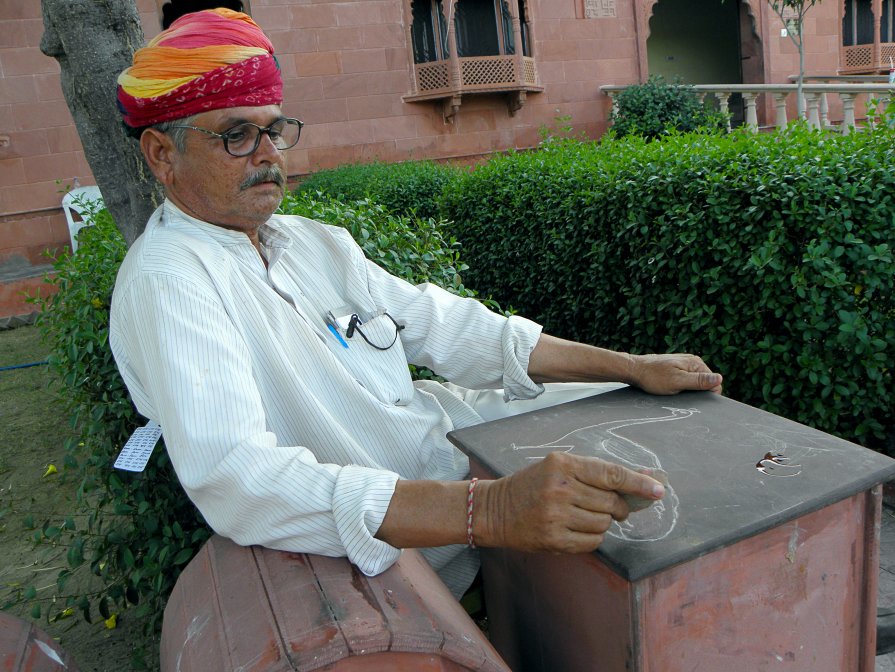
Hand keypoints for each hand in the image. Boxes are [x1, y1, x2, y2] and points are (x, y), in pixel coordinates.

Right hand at [474, 452, 664, 553]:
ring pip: (603, 524)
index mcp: (564, 465)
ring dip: (601, 522)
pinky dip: (591, 538)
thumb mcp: (560, 468)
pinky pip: (592, 542)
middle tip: (610, 506)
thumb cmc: (533, 485)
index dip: (639, 483)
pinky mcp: (554, 539)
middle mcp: (561, 488)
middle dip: (617, 507)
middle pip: (611, 502)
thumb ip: (598, 472)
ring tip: (581, 515)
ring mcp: (556, 515)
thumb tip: (643, 477)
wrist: (495, 509)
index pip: (612, 474)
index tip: (659, 491)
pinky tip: (575, 529)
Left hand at [629, 353, 721, 394]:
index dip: (706, 394)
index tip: (692, 397)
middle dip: (697, 392)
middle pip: (705, 382)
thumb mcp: (678, 381)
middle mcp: (692, 362)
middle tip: (681, 395)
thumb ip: (699, 381)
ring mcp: (684, 365)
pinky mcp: (676, 369)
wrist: (633, 370)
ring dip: (688, 390)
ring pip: (695, 383)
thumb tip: (720, 378)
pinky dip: (681, 387)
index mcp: (696, 363)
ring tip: (674, 391)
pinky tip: (671, 389)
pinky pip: (686, 381)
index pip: (714, 382)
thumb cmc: (653, 376)